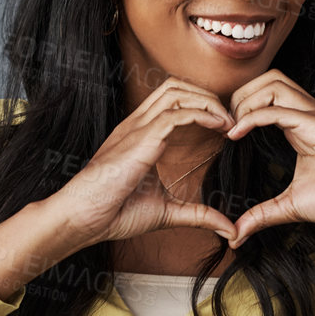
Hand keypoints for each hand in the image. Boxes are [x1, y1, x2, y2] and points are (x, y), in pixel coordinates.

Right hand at [46, 78, 237, 250]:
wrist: (84, 218)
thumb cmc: (114, 214)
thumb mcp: (167, 213)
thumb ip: (198, 215)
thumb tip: (228, 229)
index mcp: (140, 136)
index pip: (172, 101)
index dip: (201, 105)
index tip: (224, 127)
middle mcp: (138, 125)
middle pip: (176, 86)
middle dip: (207, 96)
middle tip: (230, 121)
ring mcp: (138, 128)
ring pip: (177, 91)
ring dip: (208, 101)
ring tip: (228, 122)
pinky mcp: (141, 138)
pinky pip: (177, 113)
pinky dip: (203, 114)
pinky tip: (219, 127)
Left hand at [223, 70, 314, 247]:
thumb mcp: (291, 206)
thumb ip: (262, 215)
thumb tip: (236, 235)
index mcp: (301, 125)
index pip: (265, 94)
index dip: (239, 107)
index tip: (220, 133)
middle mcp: (308, 113)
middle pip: (267, 78)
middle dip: (239, 96)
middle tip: (223, 126)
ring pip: (272, 83)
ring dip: (244, 101)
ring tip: (230, 129)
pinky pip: (278, 109)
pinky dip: (252, 117)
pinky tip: (235, 135)